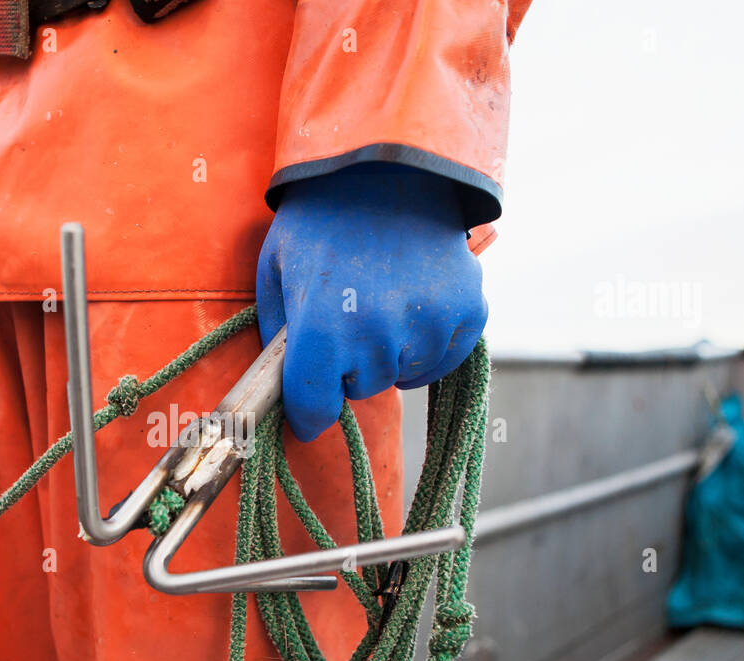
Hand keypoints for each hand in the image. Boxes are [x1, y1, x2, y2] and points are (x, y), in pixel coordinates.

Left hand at [256, 163, 488, 441]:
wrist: (386, 166)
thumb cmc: (321, 221)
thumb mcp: (274, 272)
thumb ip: (275, 337)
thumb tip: (280, 392)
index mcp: (324, 327)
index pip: (315, 407)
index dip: (307, 412)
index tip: (307, 411)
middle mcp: (380, 334)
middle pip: (359, 387)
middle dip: (347, 365)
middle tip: (344, 316)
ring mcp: (430, 324)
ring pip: (400, 374)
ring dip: (387, 352)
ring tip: (378, 299)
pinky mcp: (469, 313)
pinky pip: (441, 360)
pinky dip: (425, 344)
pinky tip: (411, 306)